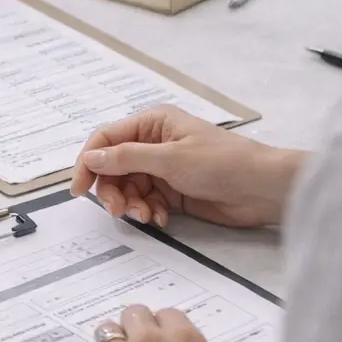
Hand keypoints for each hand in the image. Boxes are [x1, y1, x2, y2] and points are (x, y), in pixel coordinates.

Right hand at [70, 106, 305, 228]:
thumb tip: (90, 157)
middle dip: (112, 190)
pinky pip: (145, 201)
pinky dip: (148, 211)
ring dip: (131, 204)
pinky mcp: (172, 191)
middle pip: (113, 168)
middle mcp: (152, 144)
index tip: (77, 189)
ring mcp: (162, 168)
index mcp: (152, 124)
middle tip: (119, 210)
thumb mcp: (170, 158)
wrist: (263, 189)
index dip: (87, 163)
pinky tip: (162, 217)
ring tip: (148, 216)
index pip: (105, 140)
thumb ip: (126, 158)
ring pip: (127, 188)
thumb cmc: (221, 163)